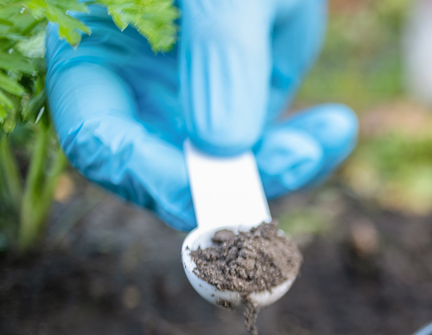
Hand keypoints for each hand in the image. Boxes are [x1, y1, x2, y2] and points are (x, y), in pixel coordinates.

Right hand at [45, 0, 356, 230]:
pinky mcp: (240, 106)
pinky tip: (338, 125)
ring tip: (331, 131)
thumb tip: (223, 146)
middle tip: (295, 161)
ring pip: (228, 172)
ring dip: (285, 166)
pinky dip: (307, 148)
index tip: (221, 185)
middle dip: (235, 180)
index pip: (101, 142)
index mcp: (93, 52)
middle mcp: (136, 89)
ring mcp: (190, 103)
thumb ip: (220, 52)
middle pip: (166, 173)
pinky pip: (268, 150)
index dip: (152, 176)